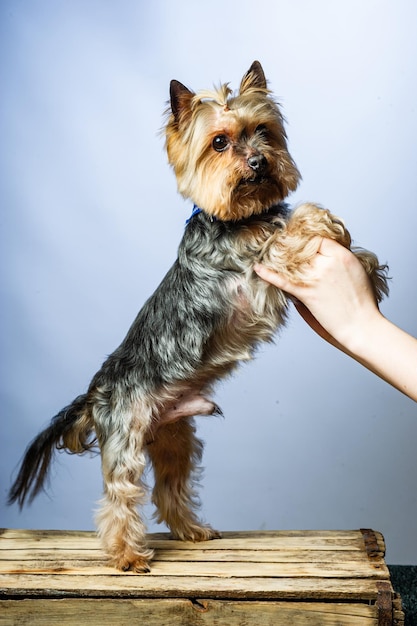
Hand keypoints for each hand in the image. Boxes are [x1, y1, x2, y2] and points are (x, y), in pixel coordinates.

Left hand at [254, 238, 379, 353]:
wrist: (362, 326)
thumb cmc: (363, 302)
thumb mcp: (357, 271)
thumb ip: (339, 261)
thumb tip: (320, 255)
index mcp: (342, 256)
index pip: (319, 239)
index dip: (310, 242)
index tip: (303, 245)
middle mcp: (328, 264)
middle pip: (303, 248)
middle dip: (293, 249)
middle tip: (283, 247)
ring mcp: (316, 278)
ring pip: (291, 262)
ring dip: (281, 260)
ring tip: (272, 255)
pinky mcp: (307, 294)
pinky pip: (283, 280)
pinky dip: (268, 274)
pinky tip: (258, 268)